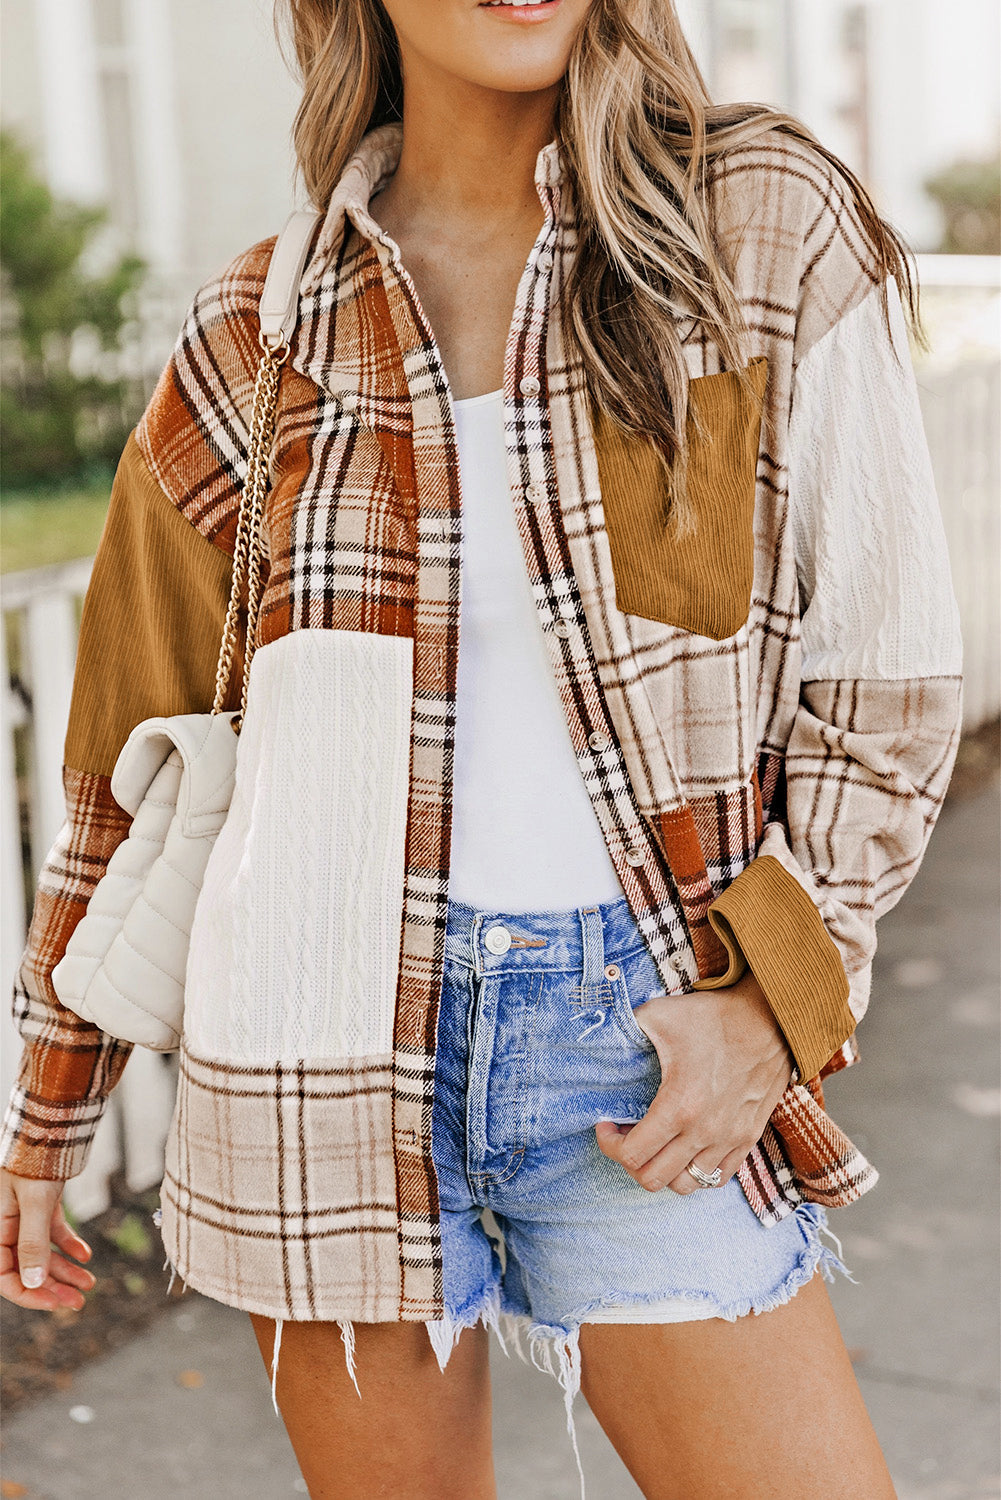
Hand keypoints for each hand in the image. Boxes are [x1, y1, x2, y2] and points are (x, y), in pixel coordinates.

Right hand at [0, 1167, 94, 1310]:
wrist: (51, 1121)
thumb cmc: (36, 1159)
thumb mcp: (34, 1203)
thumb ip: (33, 1242)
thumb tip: (32, 1283)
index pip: (4, 1275)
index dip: (28, 1293)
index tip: (55, 1304)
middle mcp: (4, 1224)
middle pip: (26, 1267)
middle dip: (52, 1286)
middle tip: (79, 1302)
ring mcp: (23, 1214)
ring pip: (41, 1252)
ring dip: (64, 1269)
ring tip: (90, 1283)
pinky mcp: (41, 1203)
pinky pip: (52, 1232)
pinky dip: (68, 1244)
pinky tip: (86, 1255)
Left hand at [595, 970, 794, 1193]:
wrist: (768, 1018)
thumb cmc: (712, 1017)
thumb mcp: (658, 1014)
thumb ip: (625, 1030)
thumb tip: (601, 1036)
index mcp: (679, 1106)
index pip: (632, 1155)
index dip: (609, 1144)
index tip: (606, 1124)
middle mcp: (704, 1132)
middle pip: (653, 1179)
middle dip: (629, 1161)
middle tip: (626, 1134)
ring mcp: (729, 1139)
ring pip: (685, 1185)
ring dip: (661, 1170)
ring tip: (654, 1143)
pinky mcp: (747, 1138)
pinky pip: (716, 1178)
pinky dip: (694, 1171)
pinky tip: (683, 1147)